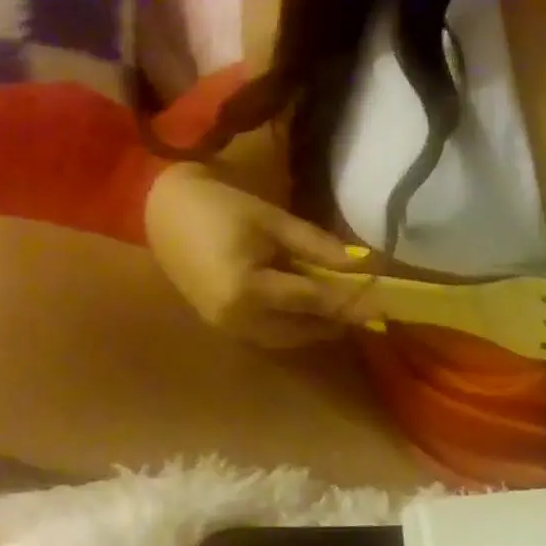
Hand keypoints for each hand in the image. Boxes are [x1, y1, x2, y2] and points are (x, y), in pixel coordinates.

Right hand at [145, 162, 365, 348]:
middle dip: (336, 321)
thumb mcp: (274, 220)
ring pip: (285, 338)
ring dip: (315, 328)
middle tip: (368, 310)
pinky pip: (266, 335)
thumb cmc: (220, 206)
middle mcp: (237, 318)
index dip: (350, 303)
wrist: (164, 210)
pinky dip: (292, 327)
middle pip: (301, 329)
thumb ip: (317, 246)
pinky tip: (310, 313)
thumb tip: (360, 265)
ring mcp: (226, 326)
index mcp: (248, 290)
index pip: (313, 302)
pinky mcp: (220, 324)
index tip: (381, 305)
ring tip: (344, 312)